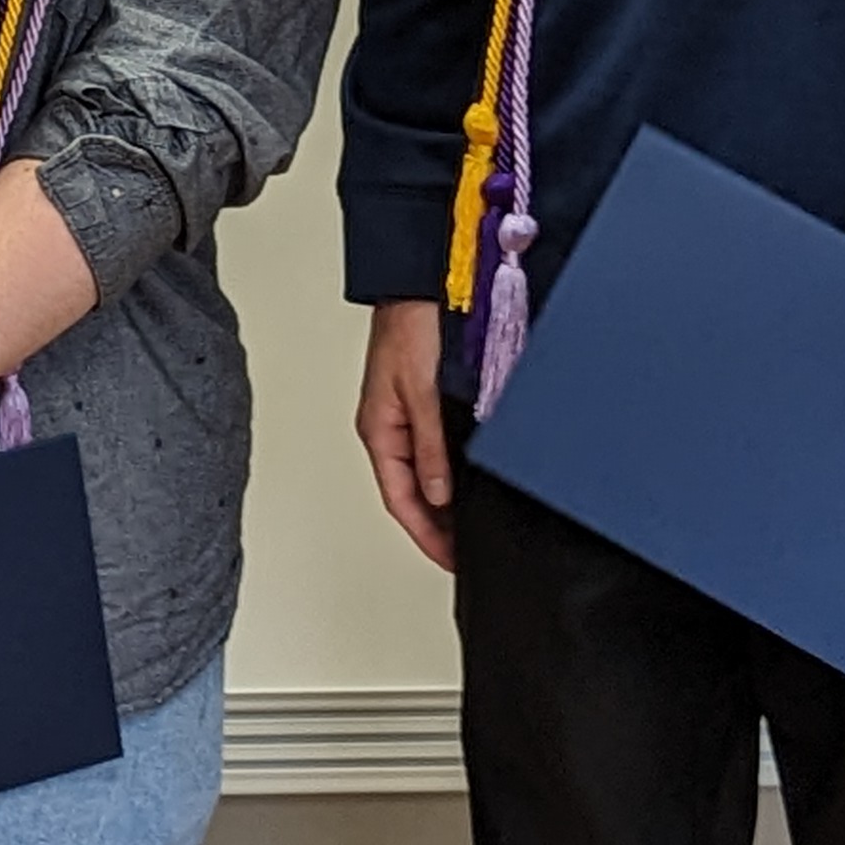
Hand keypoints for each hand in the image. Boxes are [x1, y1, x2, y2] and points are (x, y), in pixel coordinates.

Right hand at [356, 298, 454, 570]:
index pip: (400, 499)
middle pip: (408, 493)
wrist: (416, 285)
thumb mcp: (421, 393)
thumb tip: (439, 493)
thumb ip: (430, 446)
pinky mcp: (420, 402)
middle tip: (462, 553)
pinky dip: (446, 474)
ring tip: (465, 528)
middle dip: (433, 527)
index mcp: (379, 430)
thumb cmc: (409, 327)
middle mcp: (388, 427)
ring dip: (440, 503)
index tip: (451, 560)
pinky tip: (463, 481)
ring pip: (420, 474)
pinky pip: (431, 451)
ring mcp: (403, 415)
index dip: (426, 534)